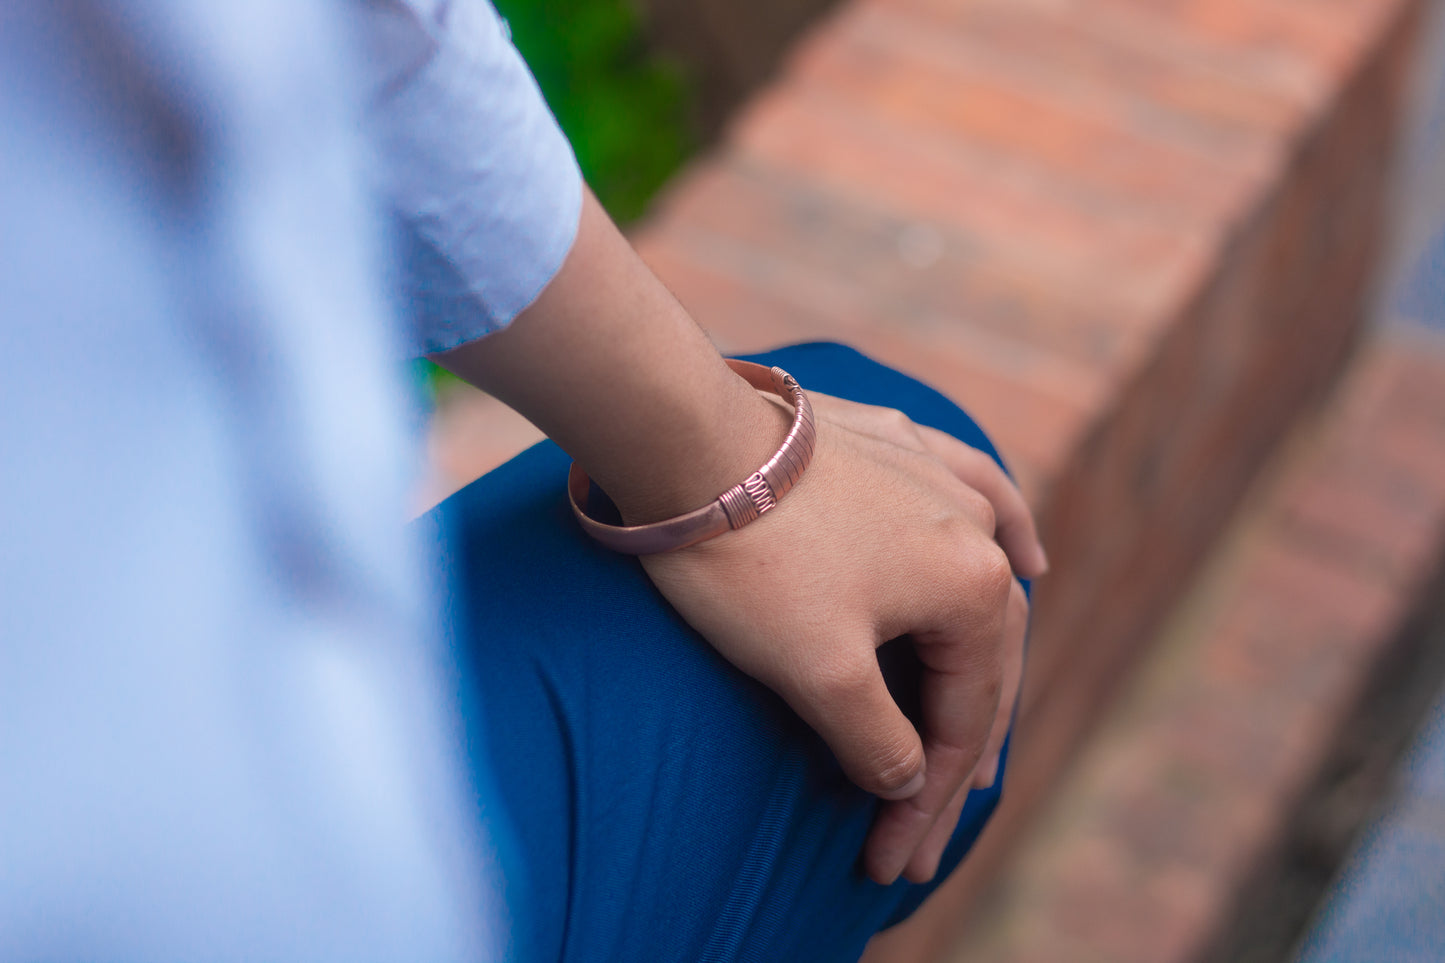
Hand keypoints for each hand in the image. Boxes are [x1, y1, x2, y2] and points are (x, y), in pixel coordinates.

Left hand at [639, 392, 1043, 883]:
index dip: (928, 802)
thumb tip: (905, 780)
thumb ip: (876, 740)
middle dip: (946, 754)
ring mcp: (937, 477)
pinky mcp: (896, 445)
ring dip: (972, 664)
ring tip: (976, 737)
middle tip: (916, 832)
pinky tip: (1032, 557)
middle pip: (975, 661)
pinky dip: (1002, 534)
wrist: (683, 439)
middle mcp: (973, 526)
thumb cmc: (752, 559)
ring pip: (975, 586)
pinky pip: (971, 493)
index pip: (961, 717)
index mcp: (970, 583)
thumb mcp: (819, 673)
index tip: (887, 861)